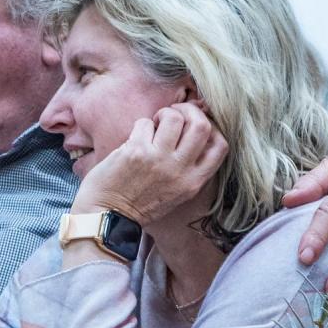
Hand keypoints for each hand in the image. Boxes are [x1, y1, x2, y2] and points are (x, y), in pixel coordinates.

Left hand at [72, 103, 228, 224]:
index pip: (220, 145)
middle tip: (175, 114)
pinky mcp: (136, 151)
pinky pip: (145, 123)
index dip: (212, 127)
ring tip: (154, 125)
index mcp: (193, 181)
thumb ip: (188, 168)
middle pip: (202, 125)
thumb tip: (192, 132)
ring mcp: (158, 159)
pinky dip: (141, 125)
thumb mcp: (176, 193)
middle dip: (189, 111)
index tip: (195, 125)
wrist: (107, 216)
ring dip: (163, 114)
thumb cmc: (139, 204)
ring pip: (174, 118)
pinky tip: (135, 138)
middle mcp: (180, 170)